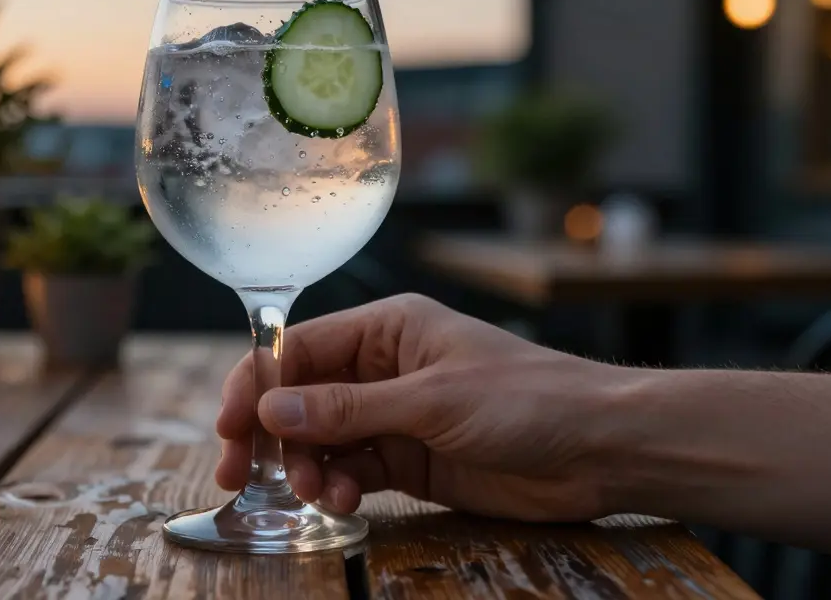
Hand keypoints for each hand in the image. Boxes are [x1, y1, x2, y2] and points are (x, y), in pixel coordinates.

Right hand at [215, 294, 632, 521]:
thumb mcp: (431, 400)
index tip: (228, 425)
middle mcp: (383, 368)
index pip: (300, 348)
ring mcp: (395, 416)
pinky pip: (353, 469)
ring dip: (307, 467)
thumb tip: (269, 412)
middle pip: (301, 397)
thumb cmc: (528, 399)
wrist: (602, 449)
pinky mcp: (411, 460)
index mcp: (388, 329)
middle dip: (270, 433)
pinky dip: (338, 485)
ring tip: (318, 493)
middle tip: (241, 474)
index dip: (258, 384)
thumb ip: (347, 409)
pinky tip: (343, 500)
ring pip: (322, 439)